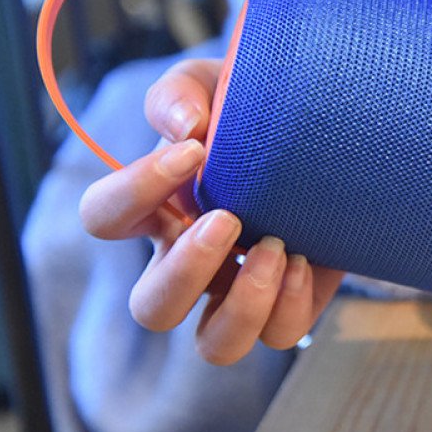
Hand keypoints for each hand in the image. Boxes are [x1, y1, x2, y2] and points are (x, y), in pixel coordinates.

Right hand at [79, 58, 343, 364]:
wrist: (326, 129)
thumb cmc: (253, 110)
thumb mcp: (214, 85)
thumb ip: (183, 95)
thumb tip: (185, 127)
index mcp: (159, 208)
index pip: (105, 217)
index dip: (136, 190)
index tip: (193, 151)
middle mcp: (191, 260)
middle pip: (151, 309)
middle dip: (186, 271)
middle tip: (228, 219)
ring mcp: (239, 288)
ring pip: (215, 346)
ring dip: (243, 304)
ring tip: (275, 247)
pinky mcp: (290, 301)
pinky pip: (280, 334)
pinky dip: (291, 303)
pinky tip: (306, 259)